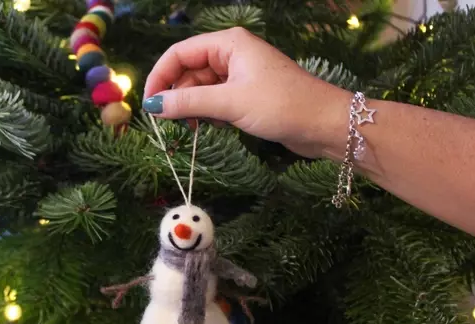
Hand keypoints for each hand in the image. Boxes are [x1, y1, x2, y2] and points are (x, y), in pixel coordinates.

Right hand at [143, 28, 350, 158]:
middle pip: (188, 71)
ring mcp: (239, 75)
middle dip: (176, 95)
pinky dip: (206, 113)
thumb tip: (152, 106)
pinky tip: (209, 128)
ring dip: (191, 107)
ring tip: (191, 129)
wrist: (326, 125)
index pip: (179, 54)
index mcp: (228, 43)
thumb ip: (189, 102)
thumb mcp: (230, 103)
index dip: (159, 77)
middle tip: (168, 124)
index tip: (148, 106)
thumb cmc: (282, 105)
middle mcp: (231, 54)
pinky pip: (214, 100)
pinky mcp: (246, 94)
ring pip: (200, 88)